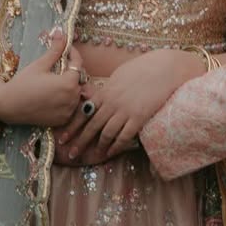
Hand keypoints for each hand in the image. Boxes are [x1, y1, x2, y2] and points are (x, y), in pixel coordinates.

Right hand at [0, 29, 81, 127]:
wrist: (8, 105)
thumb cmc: (23, 83)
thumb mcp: (40, 64)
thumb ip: (55, 50)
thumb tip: (61, 33)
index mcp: (69, 83)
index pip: (78, 64)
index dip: (73, 54)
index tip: (66, 49)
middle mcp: (72, 99)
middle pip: (78, 79)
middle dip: (71, 70)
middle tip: (60, 63)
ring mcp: (68, 111)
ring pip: (76, 93)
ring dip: (70, 85)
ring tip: (56, 79)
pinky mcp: (62, 120)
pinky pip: (70, 106)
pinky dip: (66, 99)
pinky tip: (54, 94)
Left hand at [55, 48, 203, 160]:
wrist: (163, 68)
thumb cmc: (142, 68)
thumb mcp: (118, 75)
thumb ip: (105, 88)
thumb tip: (94, 95)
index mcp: (105, 91)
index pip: (83, 112)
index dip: (72, 126)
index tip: (62, 137)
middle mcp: (112, 103)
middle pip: (91, 126)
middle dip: (79, 141)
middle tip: (70, 153)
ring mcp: (125, 111)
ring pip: (106, 133)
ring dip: (97, 146)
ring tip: (90, 156)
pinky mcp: (139, 118)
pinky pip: (124, 136)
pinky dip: (115, 146)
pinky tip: (110, 153)